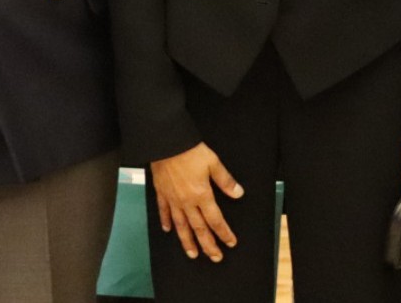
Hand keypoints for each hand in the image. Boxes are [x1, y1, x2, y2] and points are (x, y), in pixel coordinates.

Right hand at [150, 142, 243, 261]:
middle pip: (199, 229)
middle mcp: (187, 201)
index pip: (215, 220)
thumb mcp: (213, 163)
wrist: (166, 143)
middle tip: (215, 257)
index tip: (230, 242)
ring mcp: (173, 199)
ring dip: (187, 241)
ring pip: (181, 226)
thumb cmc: (190, 151)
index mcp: (202, 195)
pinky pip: (163, 211)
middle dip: (208, 245)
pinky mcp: (162, 193)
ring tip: (192, 253)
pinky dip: (166, 222)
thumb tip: (238, 193)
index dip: (224, 233)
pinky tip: (168, 230)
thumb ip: (225, 181)